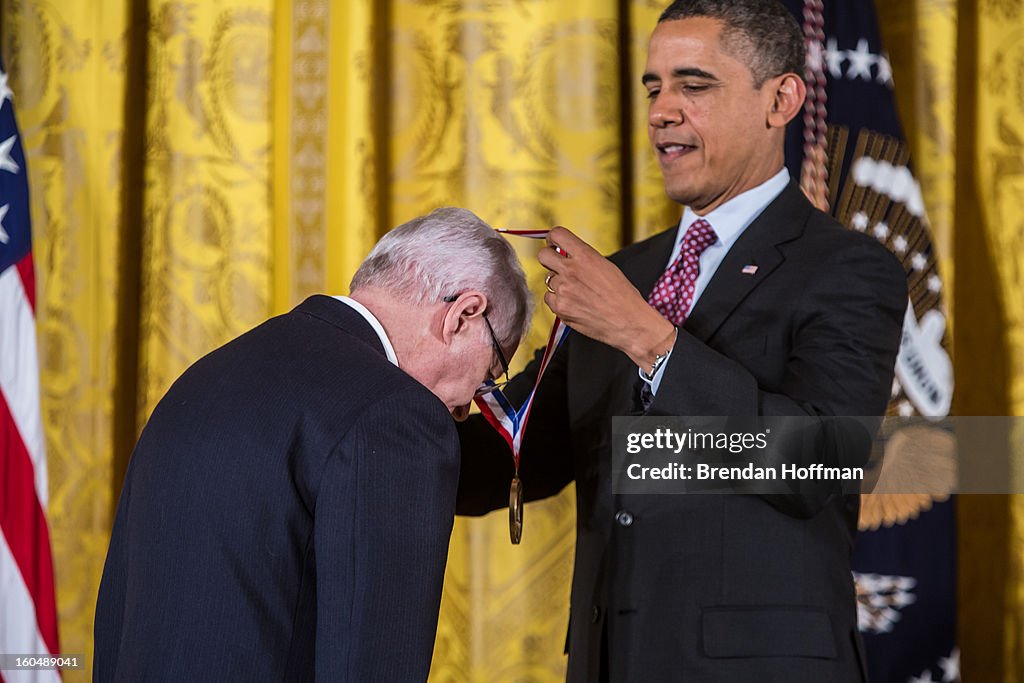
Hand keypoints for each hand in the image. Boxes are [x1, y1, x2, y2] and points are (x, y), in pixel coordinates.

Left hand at [539, 226, 675, 369]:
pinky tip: (574, 303)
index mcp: (585, 256)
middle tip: (556, 264)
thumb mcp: (606, 266)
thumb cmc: (622, 296)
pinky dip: (558, 301)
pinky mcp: (560, 307)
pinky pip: (550, 299)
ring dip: (559, 284)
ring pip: (548, 280)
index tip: (554, 242)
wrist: (627, 322)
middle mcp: (571, 270)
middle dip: (549, 258)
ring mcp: (563, 289)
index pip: (557, 234)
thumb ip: (585, 258)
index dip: (553, 238)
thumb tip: (569, 254)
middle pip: (543, 255)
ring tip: (577, 292)